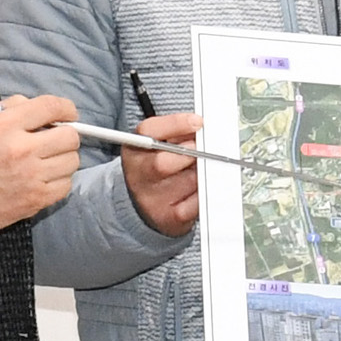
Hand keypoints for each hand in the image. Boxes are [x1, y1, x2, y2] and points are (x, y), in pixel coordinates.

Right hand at [0, 95, 79, 236]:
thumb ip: (9, 108)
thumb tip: (38, 107)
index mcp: (5, 125)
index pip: (50, 107)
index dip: (66, 108)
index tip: (69, 113)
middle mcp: (21, 149)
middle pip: (69, 137)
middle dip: (65, 136)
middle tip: (54, 141)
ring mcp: (31, 176)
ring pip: (72, 161)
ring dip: (63, 159)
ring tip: (47, 161)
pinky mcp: (35, 199)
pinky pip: (66, 186)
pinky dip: (59, 181)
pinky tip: (44, 179)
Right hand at [122, 110, 202, 236]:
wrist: (145, 205)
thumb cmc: (157, 169)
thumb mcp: (159, 145)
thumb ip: (178, 134)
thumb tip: (202, 127)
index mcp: (134, 149)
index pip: (148, 132)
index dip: (175, 124)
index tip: (197, 122)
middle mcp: (138, 174)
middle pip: (162, 163)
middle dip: (191, 154)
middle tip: (206, 151)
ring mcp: (151, 198)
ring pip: (188, 182)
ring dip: (203, 173)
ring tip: (201, 170)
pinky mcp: (168, 217)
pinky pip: (196, 203)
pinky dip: (206, 193)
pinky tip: (202, 188)